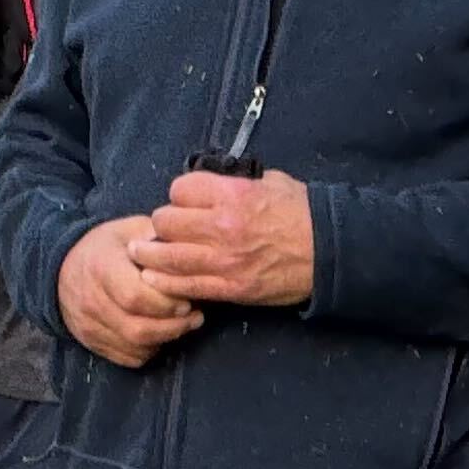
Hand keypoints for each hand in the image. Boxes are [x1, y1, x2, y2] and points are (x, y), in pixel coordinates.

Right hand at [62, 214, 197, 366]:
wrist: (64, 267)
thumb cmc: (108, 247)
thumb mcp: (131, 230)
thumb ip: (159, 238)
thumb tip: (191, 248)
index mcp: (101, 267)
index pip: (136, 297)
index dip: (167, 303)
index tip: (188, 299)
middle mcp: (90, 301)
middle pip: (138, 329)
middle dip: (174, 326)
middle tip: (194, 316)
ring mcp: (88, 326)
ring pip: (135, 347)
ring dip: (165, 339)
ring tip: (183, 324)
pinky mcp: (92, 343)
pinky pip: (128, 358)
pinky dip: (150, 350)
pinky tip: (160, 333)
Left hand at [133, 168, 313, 308]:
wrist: (329, 253)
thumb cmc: (304, 214)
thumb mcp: (272, 182)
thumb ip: (237, 182)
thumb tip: (214, 182)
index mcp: (233, 195)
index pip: (181, 189)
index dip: (179, 194)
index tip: (184, 201)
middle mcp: (223, 226)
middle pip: (166, 221)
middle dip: (163, 223)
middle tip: (166, 228)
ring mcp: (224, 260)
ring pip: (166, 256)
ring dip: (149, 254)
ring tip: (139, 253)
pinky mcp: (229, 287)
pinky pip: (184, 284)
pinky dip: (164, 282)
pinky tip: (152, 277)